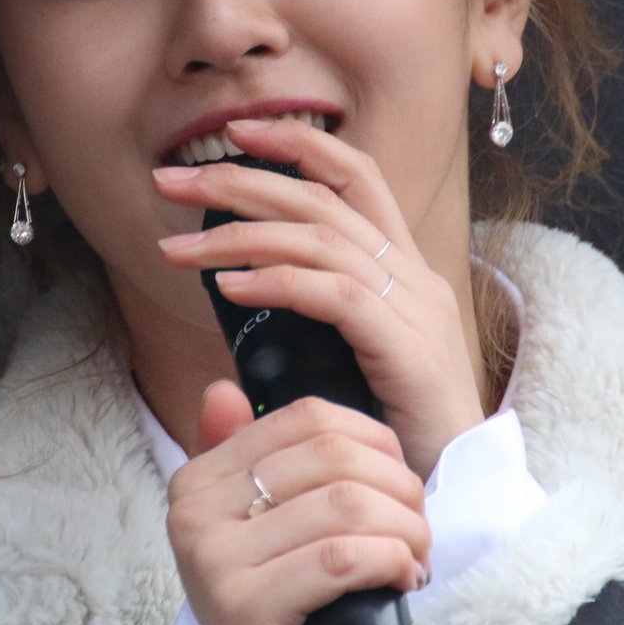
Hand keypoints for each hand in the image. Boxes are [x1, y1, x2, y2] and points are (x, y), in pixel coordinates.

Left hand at [152, 116, 485, 480]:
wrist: (454, 493)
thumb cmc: (392, 434)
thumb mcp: (346, 360)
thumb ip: (308, 319)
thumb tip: (238, 291)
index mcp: (403, 270)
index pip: (357, 177)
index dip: (300, 144)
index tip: (235, 131)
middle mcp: (412, 276)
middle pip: (323, 199)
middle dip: (242, 180)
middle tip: (169, 181)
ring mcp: (414, 308)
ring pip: (320, 239)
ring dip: (237, 235)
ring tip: (174, 249)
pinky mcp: (406, 348)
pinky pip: (333, 295)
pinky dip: (276, 283)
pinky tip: (227, 287)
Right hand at [166, 381, 430, 624]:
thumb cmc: (265, 587)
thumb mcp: (244, 516)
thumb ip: (239, 449)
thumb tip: (224, 391)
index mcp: (198, 475)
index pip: (306, 419)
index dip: (374, 439)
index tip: (397, 476)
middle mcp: (196, 512)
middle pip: (333, 459)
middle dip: (398, 486)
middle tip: (419, 522)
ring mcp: (215, 560)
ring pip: (344, 506)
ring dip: (404, 527)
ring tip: (416, 550)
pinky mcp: (245, 606)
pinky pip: (340, 558)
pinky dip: (389, 560)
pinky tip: (403, 574)